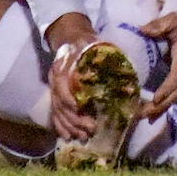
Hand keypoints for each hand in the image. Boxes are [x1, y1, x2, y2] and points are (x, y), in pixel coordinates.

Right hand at [45, 13, 98, 141]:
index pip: (60, 86)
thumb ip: (104, 54)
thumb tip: (123, 68)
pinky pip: (55, 114)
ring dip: (70, 126)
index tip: (79, 109)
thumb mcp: (94, 42)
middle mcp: (55, 79)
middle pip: (60, 104)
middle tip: (91, 129)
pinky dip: (61, 127)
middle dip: (75, 119)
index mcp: (62, 66)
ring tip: (84, 136)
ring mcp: (54, 89)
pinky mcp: (56, 96)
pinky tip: (69, 136)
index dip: (68, 99)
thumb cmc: (85, 42)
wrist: (70, 39)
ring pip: (58, 112)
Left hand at [137, 4, 176, 119]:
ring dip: (161, 109)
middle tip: (140, 115)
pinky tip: (152, 113)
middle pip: (176, 93)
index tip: (155, 98)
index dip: (167, 88)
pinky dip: (166, 104)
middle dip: (160, 106)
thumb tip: (141, 30)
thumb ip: (160, 24)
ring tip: (143, 117)